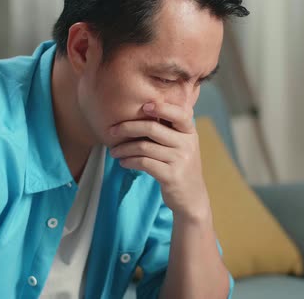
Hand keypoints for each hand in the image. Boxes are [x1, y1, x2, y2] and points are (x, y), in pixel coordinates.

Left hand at [109, 102, 210, 220]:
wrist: (192, 197)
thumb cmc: (181, 166)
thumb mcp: (182, 145)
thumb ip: (169, 129)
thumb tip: (143, 110)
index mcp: (189, 132)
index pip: (178, 113)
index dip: (161, 107)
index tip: (143, 106)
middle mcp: (187, 144)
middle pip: (152, 128)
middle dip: (127, 128)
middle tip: (111, 131)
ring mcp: (180, 160)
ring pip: (144, 147)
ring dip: (123, 148)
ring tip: (113, 151)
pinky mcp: (171, 175)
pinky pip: (144, 163)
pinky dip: (129, 161)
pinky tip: (123, 162)